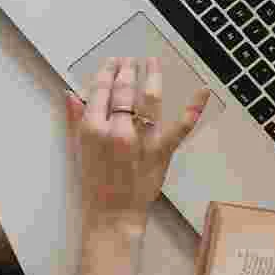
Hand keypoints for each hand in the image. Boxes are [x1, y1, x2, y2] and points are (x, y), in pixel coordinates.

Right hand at [64, 57, 209, 231]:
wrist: (112, 215)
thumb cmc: (93, 185)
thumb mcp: (78, 150)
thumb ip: (75, 120)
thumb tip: (71, 94)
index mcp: (92, 128)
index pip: (101, 89)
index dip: (107, 71)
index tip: (112, 62)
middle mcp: (118, 130)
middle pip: (124, 89)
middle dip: (127, 69)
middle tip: (130, 60)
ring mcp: (142, 139)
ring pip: (150, 98)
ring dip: (151, 75)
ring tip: (151, 63)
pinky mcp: (162, 151)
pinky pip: (181, 126)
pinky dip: (194, 108)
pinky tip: (203, 91)